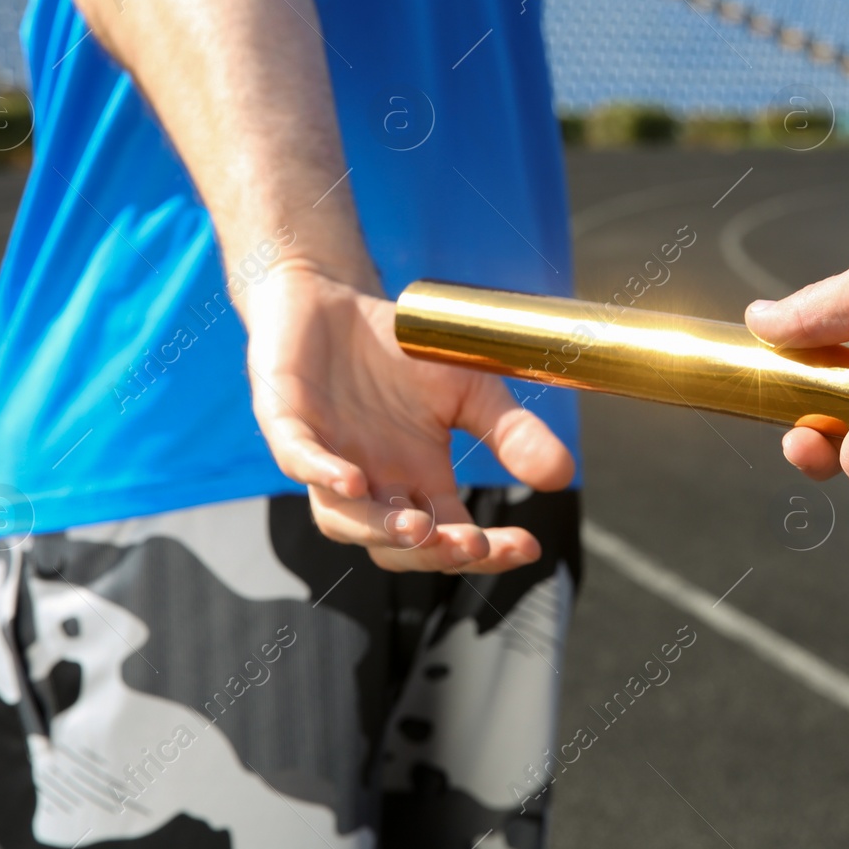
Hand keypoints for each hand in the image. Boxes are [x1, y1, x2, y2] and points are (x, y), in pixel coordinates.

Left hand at [243, 263, 574, 571]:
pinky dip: (322, 474)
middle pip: (397, 546)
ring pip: (341, 520)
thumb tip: (562, 476)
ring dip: (377, 531)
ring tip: (418, 527)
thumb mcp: (473, 388)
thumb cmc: (402, 348)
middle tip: (471, 543)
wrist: (334, 295)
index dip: (485, 552)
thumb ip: (512, 434)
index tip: (528, 546)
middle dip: (434, 551)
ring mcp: (327, 456)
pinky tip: (353, 480)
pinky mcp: (286, 421)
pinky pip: (298, 461)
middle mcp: (371, 482)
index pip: (451, 534)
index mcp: (416, 481)